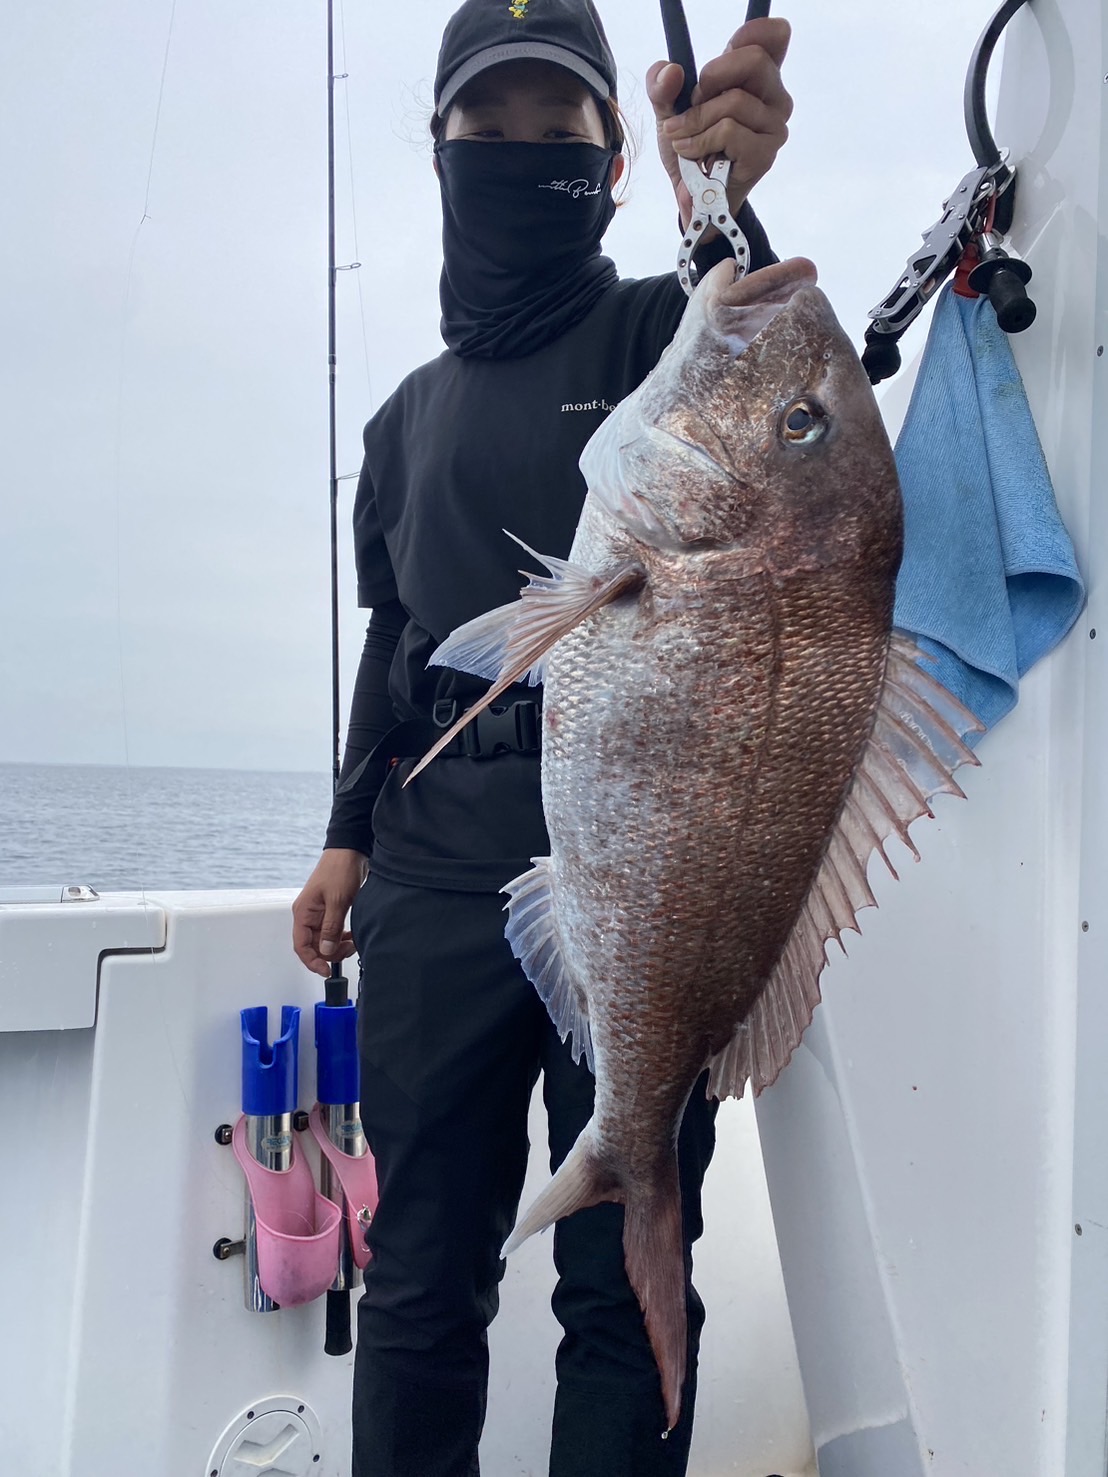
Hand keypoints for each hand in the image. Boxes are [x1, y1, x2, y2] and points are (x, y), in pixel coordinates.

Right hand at [292, 848, 367, 977]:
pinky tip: (352, 936)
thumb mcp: (338, 901)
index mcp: (303, 912)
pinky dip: (342, 937)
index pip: (301, 945)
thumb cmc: (339, 869)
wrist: (350, 851)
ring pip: (325, 940)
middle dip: (331, 953)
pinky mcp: (331, 911)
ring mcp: (319, 913)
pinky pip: (333, 931)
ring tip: (353, 942)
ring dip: (338, 946)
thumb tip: (327, 951)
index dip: (312, 961)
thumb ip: (331, 928)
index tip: (326, 970)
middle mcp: (308, 914)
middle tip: (348, 950)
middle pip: (314, 945)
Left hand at [647, 16, 791, 227]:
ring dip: (697, 120)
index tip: (729, 43)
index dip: (755, 31)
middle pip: (754, 59)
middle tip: (694, 101)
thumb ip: (662, 86)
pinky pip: (730, 131)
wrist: (691, 197)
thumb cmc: (690, 148)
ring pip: (734, 101)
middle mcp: (774, 98)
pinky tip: (693, 154)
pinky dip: (701, 142)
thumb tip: (672, 71)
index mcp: (758, 78)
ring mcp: (774, 126)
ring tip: (685, 138)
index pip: (775, 37)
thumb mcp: (668, 110)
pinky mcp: (765, 153)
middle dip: (712, 77)